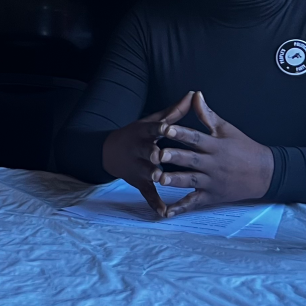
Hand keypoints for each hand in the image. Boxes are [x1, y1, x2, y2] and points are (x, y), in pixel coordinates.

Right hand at [102, 91, 194, 216]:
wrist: (111, 152)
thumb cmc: (139, 134)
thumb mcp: (153, 120)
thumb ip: (175, 111)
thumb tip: (194, 94)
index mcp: (144, 132)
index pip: (153, 129)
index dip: (159, 129)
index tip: (167, 128)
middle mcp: (139, 149)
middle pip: (147, 151)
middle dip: (153, 154)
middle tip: (159, 156)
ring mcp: (137, 167)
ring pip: (146, 172)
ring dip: (153, 176)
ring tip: (160, 179)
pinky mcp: (138, 183)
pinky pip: (147, 194)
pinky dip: (155, 203)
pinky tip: (164, 212)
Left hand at [157, 92, 274, 217]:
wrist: (264, 174)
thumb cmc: (244, 148)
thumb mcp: (227, 129)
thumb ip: (208, 115)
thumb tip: (195, 94)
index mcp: (216, 146)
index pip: (196, 138)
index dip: (181, 133)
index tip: (166, 128)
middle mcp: (213, 164)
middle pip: (191, 160)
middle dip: (175, 157)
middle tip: (158, 154)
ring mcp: (212, 182)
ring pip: (191, 181)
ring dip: (175, 181)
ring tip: (159, 179)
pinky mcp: (211, 196)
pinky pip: (194, 203)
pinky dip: (180, 208)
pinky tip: (166, 212)